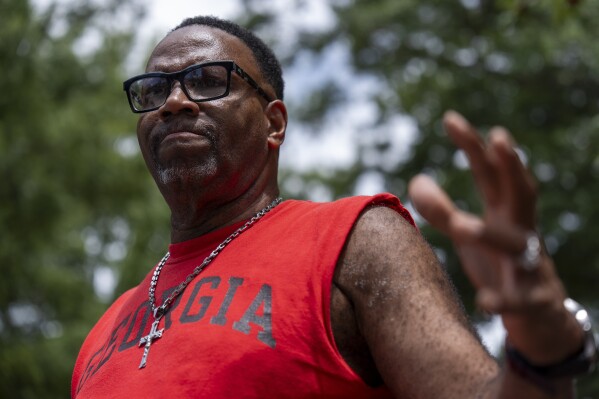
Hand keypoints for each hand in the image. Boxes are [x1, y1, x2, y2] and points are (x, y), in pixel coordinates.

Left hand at [407, 111, 582, 363]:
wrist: (538, 316)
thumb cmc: (499, 265)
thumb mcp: (467, 235)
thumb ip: (440, 209)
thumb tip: (415, 179)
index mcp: (506, 212)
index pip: (490, 173)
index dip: (473, 145)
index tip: (450, 117)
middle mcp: (523, 230)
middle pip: (522, 193)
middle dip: (513, 165)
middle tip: (499, 138)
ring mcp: (532, 264)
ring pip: (517, 245)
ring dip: (490, 233)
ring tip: (461, 227)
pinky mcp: (536, 300)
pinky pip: (520, 299)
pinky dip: (503, 299)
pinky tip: (483, 299)